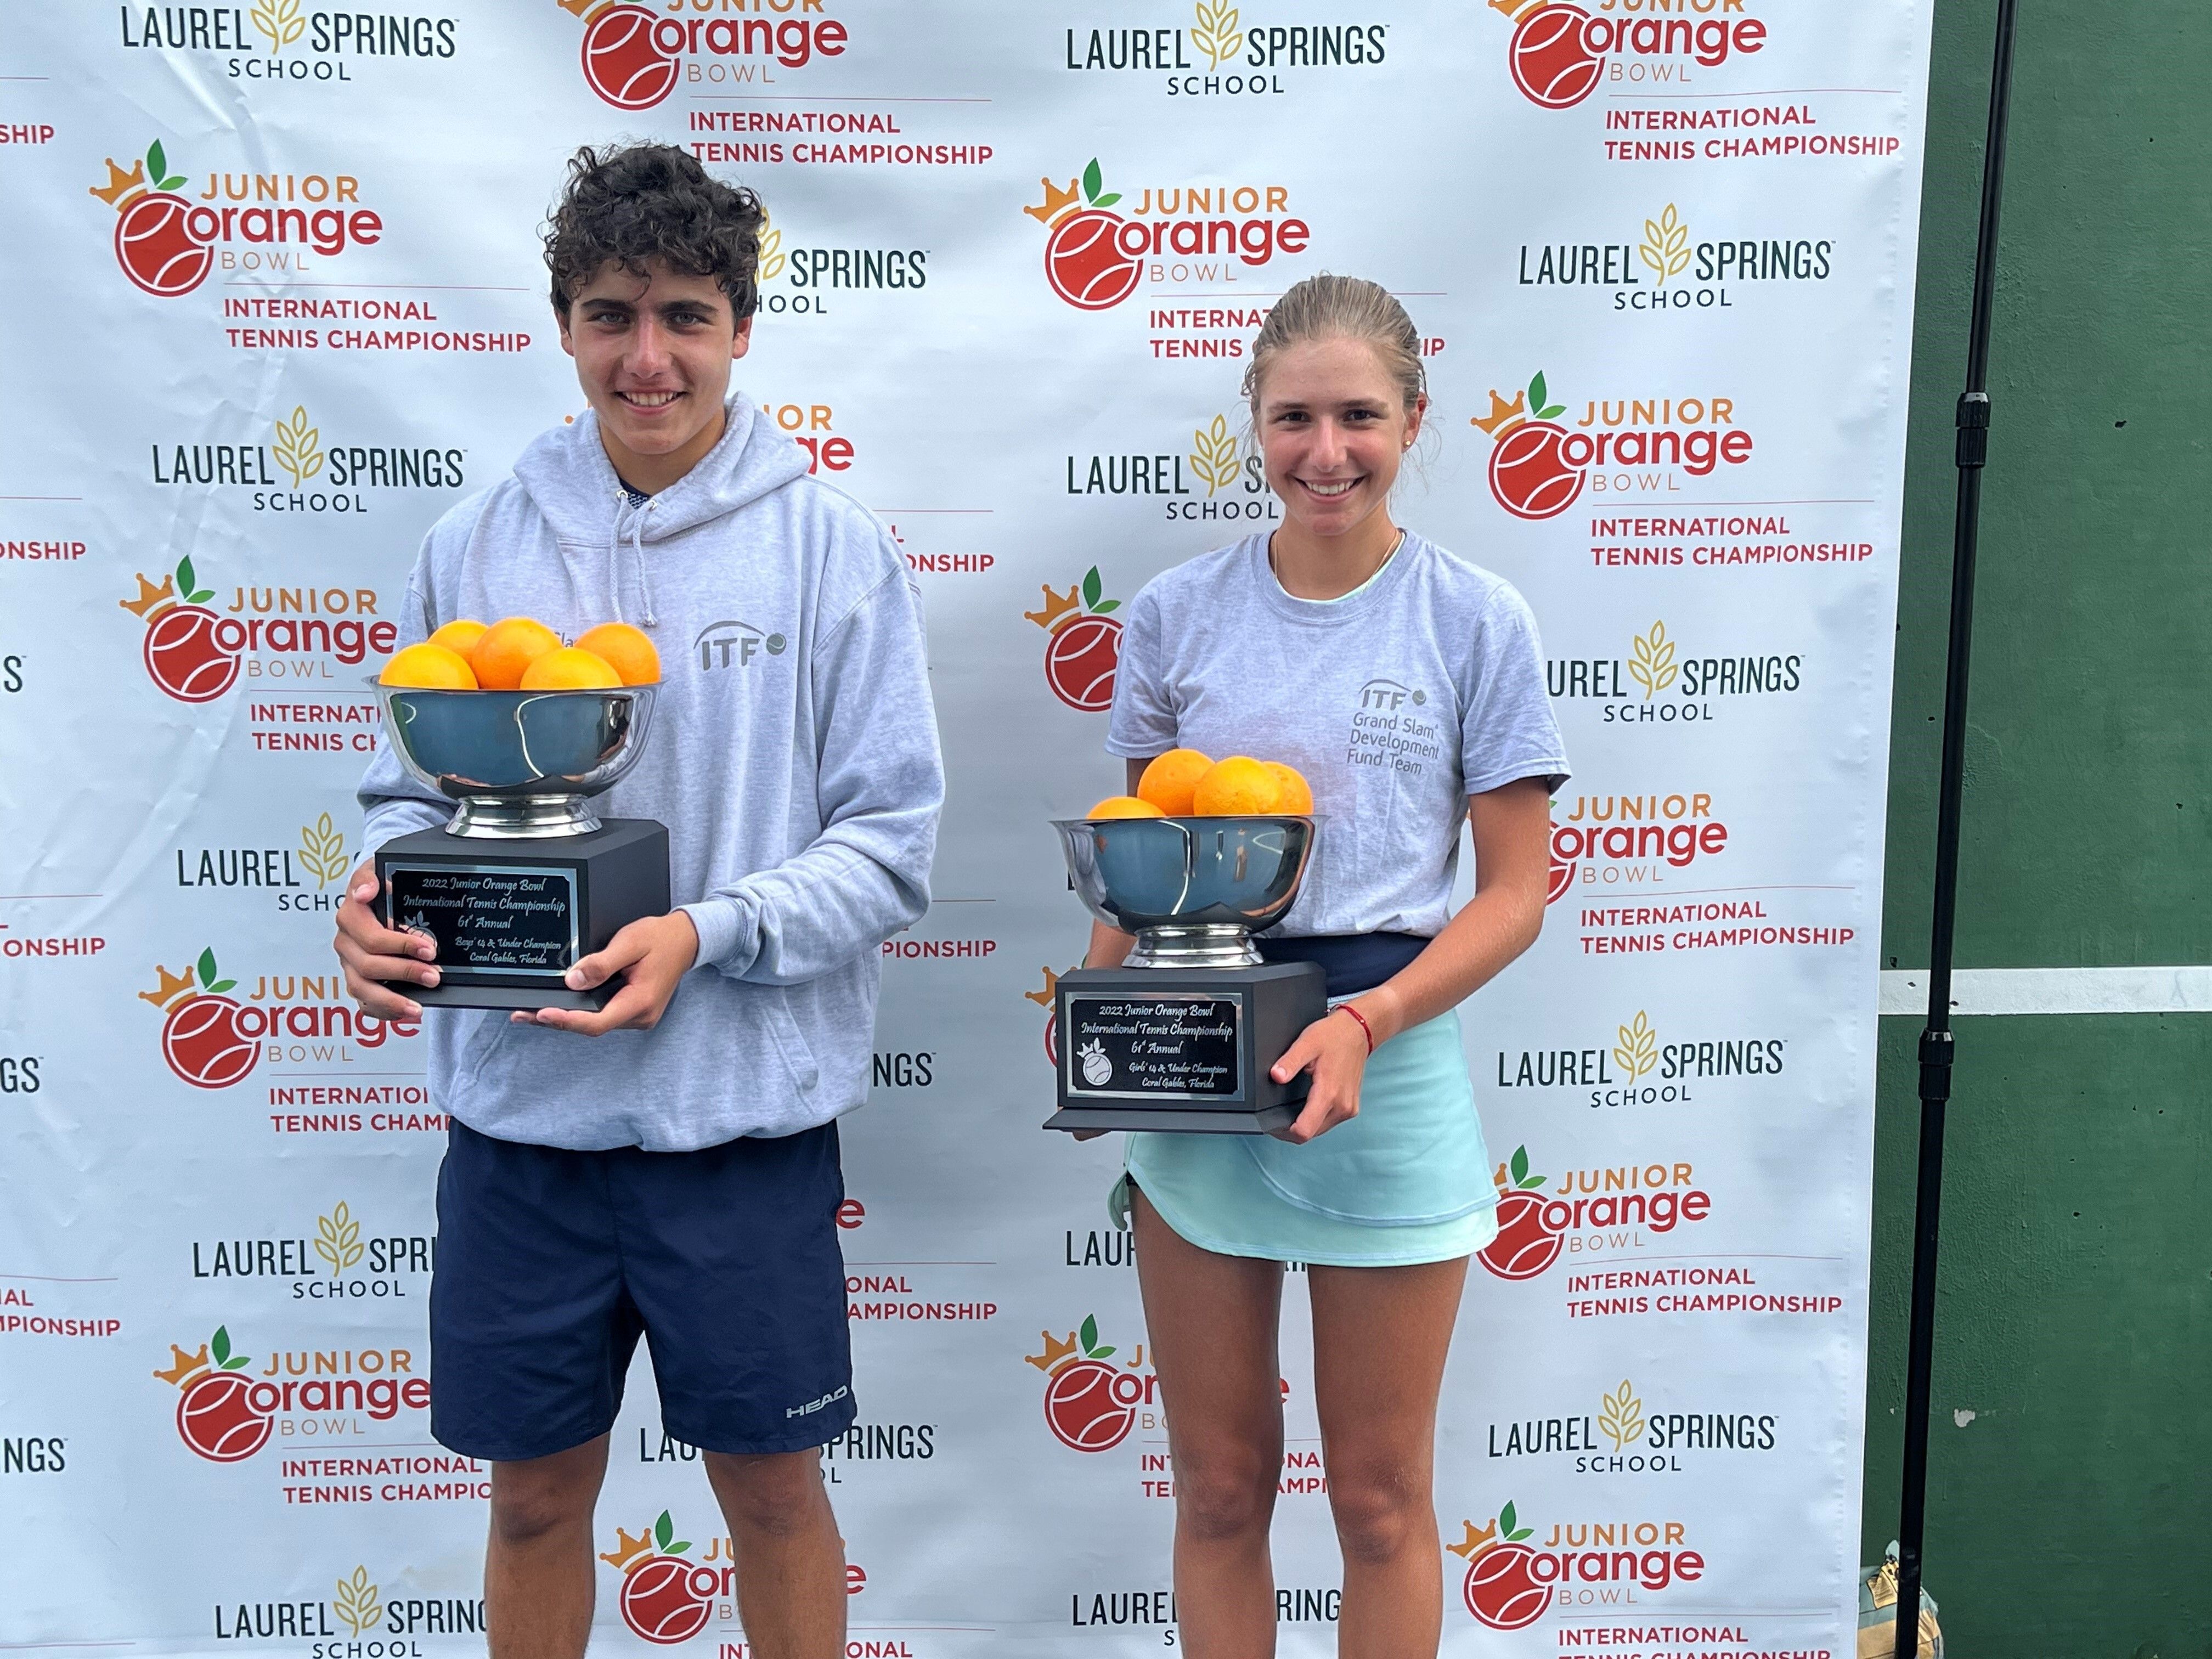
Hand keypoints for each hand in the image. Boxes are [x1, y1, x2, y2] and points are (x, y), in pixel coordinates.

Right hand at [334, 858, 436, 1020]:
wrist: (373, 891)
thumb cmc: (378, 883)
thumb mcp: (375, 869)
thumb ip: (369, 877)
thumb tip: (367, 891)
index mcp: (350, 917)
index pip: (373, 938)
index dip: (401, 946)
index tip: (429, 948)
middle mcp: (346, 942)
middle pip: (370, 966)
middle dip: (406, 972)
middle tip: (434, 975)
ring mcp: (349, 963)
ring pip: (361, 989)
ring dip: (392, 1000)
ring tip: (418, 1009)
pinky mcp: (357, 978)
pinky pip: (363, 1002)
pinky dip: (382, 1012)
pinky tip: (403, 1014)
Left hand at [513, 910, 698, 1036]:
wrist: (686, 939)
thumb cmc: (660, 938)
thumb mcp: (630, 942)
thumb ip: (601, 964)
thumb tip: (573, 980)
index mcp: (640, 1002)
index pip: (597, 1022)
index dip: (566, 1021)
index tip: (541, 1014)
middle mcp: (640, 1016)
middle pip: (591, 1026)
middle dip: (557, 1021)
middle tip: (523, 1014)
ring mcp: (637, 1016)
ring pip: (595, 1022)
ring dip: (566, 1017)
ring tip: (533, 1011)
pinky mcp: (632, 1010)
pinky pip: (602, 1015)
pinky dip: (580, 1012)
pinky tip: (562, 1006)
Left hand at [1268, 1005, 1370, 1143]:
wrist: (1358, 1032)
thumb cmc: (1334, 1036)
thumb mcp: (1306, 1043)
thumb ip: (1289, 1062)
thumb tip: (1276, 1076)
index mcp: (1329, 1093)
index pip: (1304, 1131)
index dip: (1284, 1132)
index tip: (1274, 1123)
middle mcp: (1342, 1106)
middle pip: (1311, 1134)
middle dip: (1292, 1128)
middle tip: (1278, 1114)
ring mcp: (1349, 1109)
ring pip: (1320, 1130)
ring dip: (1305, 1124)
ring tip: (1294, 1107)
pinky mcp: (1351, 1108)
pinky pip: (1329, 1122)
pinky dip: (1316, 1118)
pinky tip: (1310, 1104)